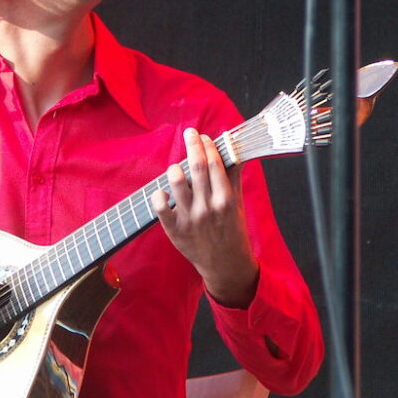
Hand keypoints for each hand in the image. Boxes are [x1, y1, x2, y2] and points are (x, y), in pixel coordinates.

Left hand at [150, 128, 258, 307]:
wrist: (225, 264)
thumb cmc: (232, 231)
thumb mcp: (237, 204)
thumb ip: (234, 177)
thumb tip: (236, 152)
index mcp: (225, 199)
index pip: (215, 164)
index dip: (208, 147)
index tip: (204, 137)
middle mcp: (207, 207)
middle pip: (197, 167)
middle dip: (192, 145)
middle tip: (189, 133)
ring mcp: (189, 219)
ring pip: (176, 182)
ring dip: (175, 168)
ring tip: (177, 166)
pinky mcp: (174, 230)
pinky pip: (160, 206)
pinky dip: (159, 195)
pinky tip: (163, 191)